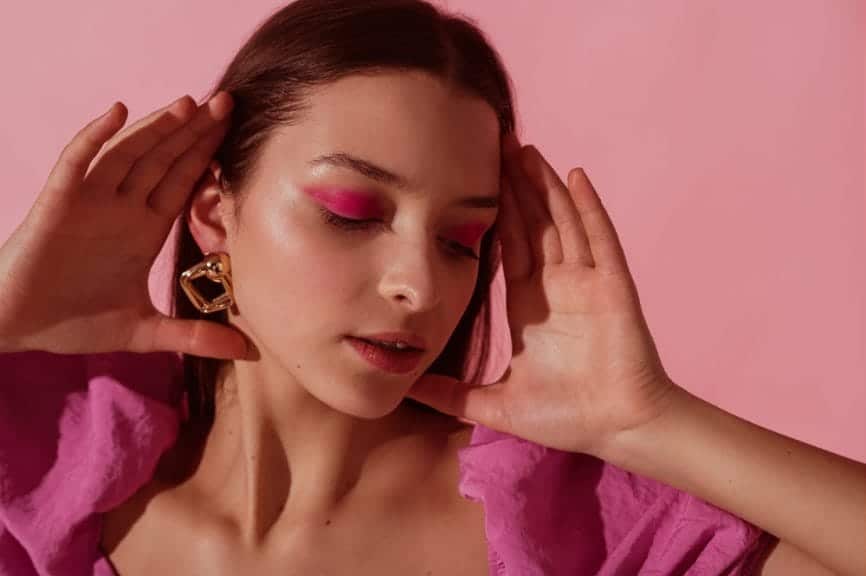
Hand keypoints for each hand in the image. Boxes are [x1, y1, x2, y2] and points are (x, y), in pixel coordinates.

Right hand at [0, 91, 248, 359]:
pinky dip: (96, 137)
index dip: (208, 157)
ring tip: (188, 104)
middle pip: (164, 160)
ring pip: (129, 155)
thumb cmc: (74, 322)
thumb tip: (249, 352)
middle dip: (193, 132)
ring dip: (155, 129)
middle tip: (227, 102)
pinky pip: (77, 162)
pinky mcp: (58, 203)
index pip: (184, 183)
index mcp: (144, 229)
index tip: (236, 132)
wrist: (16, 327)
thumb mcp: (146, 332)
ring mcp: (90, 201)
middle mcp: (122, 208)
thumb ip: (195, 337)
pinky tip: (119, 112)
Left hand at [406, 134, 679, 455]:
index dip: (490, 215)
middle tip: (493, 144)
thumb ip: (454, 394)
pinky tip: (574, 176)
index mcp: (530, 306)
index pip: (506, 247)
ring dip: (543, 185)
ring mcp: (586, 283)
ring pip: (561, 222)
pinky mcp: (612, 287)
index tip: (471, 182)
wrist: (619, 431)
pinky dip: (587, 207)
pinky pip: (599, 239)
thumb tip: (407, 391)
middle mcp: (557, 287)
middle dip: (513, 186)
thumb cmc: (567, 418)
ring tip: (523, 148)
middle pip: (532, 224)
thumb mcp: (496, 403)